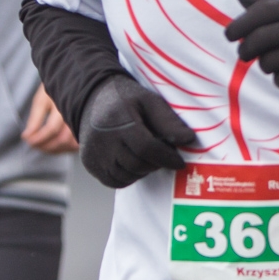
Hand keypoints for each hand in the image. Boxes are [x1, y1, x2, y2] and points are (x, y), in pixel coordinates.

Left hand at [22, 85, 78, 153]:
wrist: (75, 79)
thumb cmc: (56, 87)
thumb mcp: (42, 99)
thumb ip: (35, 119)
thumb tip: (26, 137)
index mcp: (65, 103)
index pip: (52, 129)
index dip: (39, 139)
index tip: (28, 141)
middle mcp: (78, 113)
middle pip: (63, 140)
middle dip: (46, 146)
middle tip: (33, 144)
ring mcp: (84, 121)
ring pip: (71, 145)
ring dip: (55, 149)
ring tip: (42, 145)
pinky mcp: (87, 128)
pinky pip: (76, 144)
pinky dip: (64, 148)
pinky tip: (54, 144)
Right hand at [78, 76, 196, 187]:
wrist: (93, 98)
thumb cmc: (126, 99)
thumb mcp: (149, 100)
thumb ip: (168, 120)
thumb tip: (189, 139)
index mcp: (118, 119)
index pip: (146, 147)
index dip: (166, 157)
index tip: (180, 162)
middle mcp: (102, 139)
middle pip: (137, 164)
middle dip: (155, 164)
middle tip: (163, 155)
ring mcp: (93, 153)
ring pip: (126, 176)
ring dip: (142, 170)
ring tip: (147, 156)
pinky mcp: (89, 164)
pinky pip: (114, 181)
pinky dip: (128, 176)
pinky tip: (132, 162)